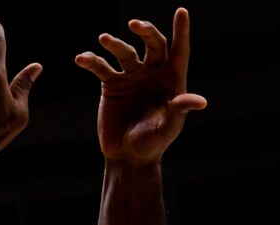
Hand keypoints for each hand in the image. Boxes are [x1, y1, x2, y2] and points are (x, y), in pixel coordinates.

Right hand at [76, 8, 206, 163]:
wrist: (126, 155)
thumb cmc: (153, 143)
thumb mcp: (169, 128)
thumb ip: (180, 111)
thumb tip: (198, 101)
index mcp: (171, 80)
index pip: (179, 50)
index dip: (182, 30)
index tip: (182, 11)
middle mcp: (152, 73)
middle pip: (153, 44)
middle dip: (146, 32)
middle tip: (134, 25)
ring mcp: (131, 77)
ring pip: (125, 52)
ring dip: (114, 44)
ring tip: (104, 39)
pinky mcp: (111, 85)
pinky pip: (101, 67)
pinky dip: (92, 61)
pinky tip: (82, 58)